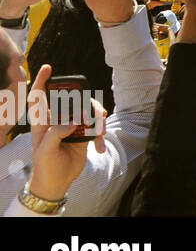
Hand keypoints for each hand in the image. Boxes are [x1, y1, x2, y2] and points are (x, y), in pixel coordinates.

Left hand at [26, 65, 105, 202]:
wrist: (57, 182)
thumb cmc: (45, 166)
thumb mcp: (45, 151)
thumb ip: (56, 133)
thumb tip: (73, 121)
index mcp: (42, 122)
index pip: (39, 97)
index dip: (42, 82)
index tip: (47, 68)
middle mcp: (58, 120)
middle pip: (74, 101)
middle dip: (87, 103)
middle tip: (96, 114)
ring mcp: (72, 126)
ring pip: (89, 112)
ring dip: (98, 120)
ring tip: (100, 133)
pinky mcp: (84, 133)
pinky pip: (96, 126)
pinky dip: (101, 134)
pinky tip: (100, 146)